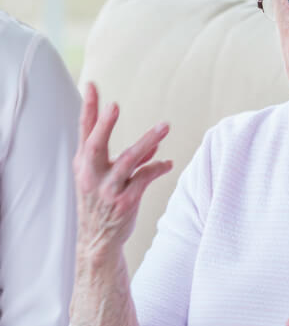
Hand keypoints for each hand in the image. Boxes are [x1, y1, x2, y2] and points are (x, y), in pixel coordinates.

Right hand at [73, 83, 172, 259]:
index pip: (84, 131)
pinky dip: (158, 167)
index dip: (88, 108)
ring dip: (148, 141)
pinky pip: (145, 177)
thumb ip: (130, 159)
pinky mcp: (125, 201)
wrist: (98, 240)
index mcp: (84, 163)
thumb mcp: (107, 177)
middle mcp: (92, 174)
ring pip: (129, 160)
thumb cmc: (103, 204)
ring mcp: (108, 188)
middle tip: (115, 105)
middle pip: (97, 144)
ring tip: (165, 126)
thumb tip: (154, 144)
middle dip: (105, 124)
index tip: (92, 85)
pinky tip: (168, 163)